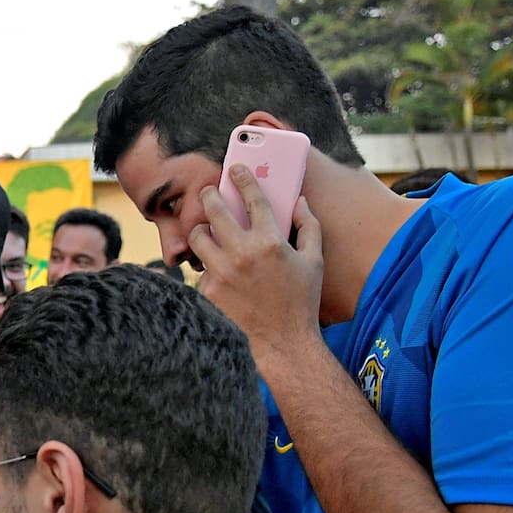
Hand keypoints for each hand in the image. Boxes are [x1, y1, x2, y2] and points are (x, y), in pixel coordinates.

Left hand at [188, 163, 324, 375]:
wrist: (282, 343)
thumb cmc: (301, 301)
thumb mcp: (314, 262)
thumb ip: (310, 226)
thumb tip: (300, 201)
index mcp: (270, 241)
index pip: (252, 197)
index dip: (242, 178)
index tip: (235, 168)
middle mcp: (242, 253)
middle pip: (214, 209)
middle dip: (209, 194)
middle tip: (209, 192)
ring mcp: (221, 272)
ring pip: (197, 236)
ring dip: (201, 230)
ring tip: (207, 231)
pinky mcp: (208, 291)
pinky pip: (201, 268)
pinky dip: (208, 266)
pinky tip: (216, 270)